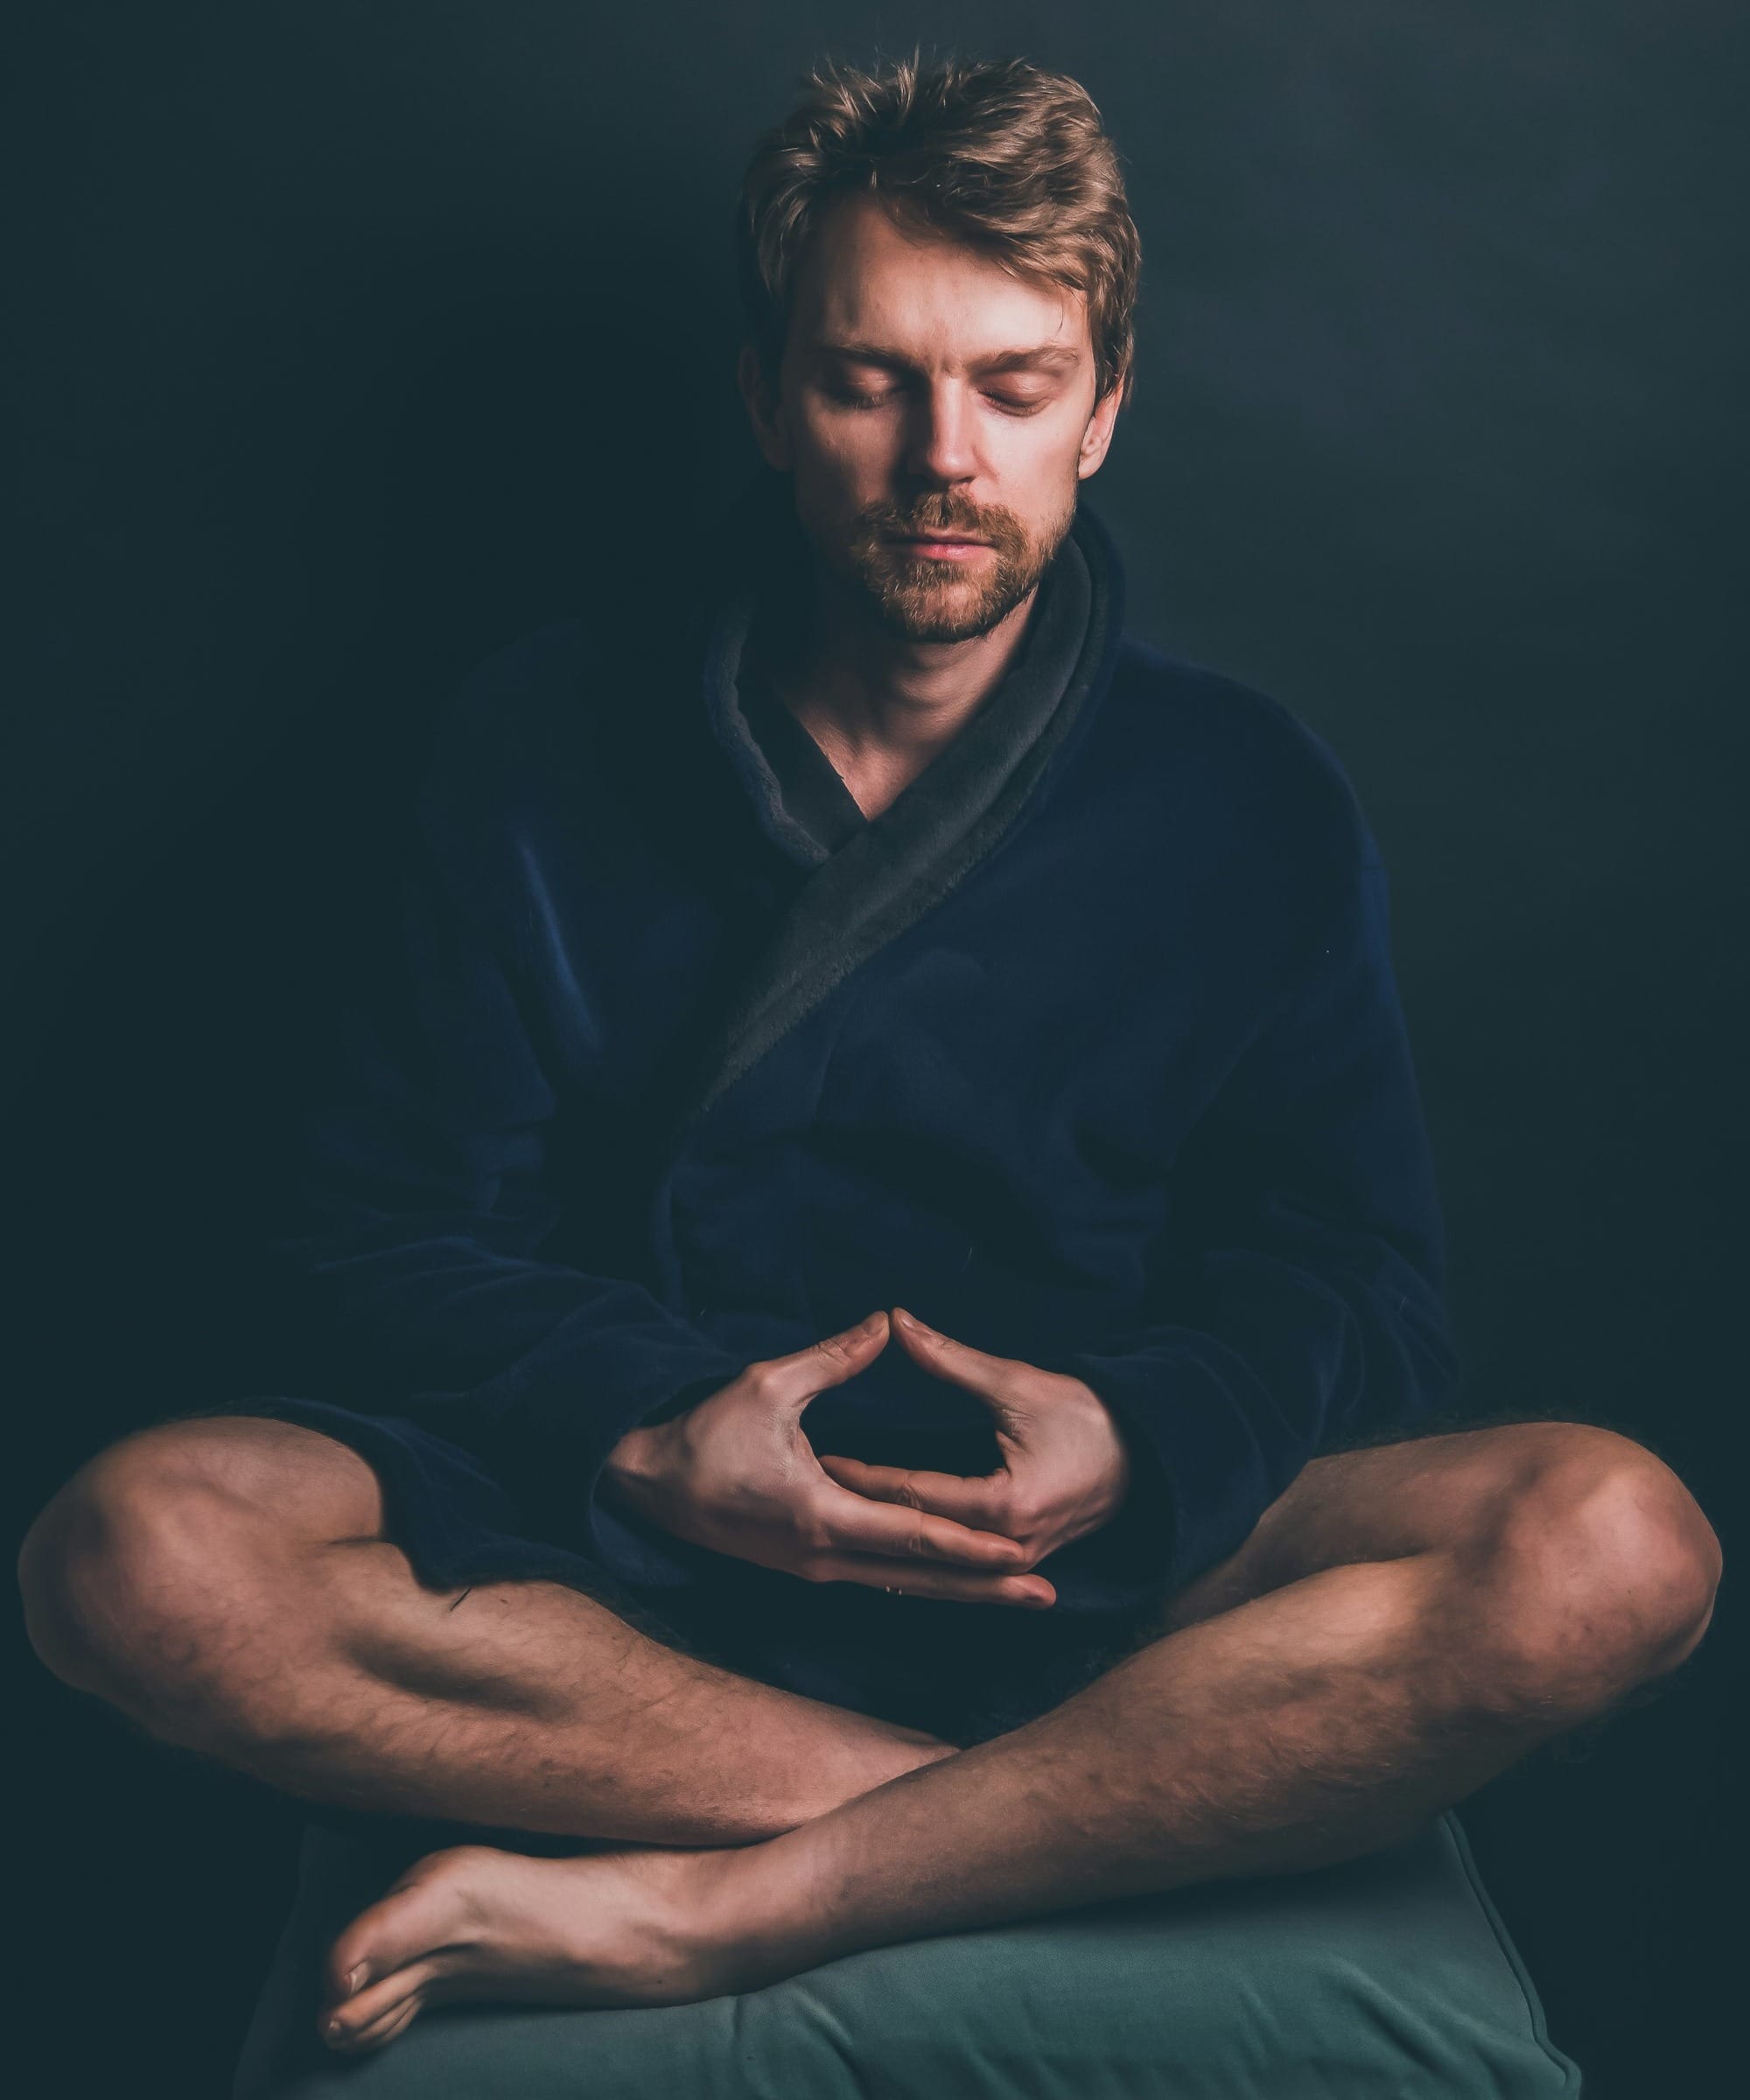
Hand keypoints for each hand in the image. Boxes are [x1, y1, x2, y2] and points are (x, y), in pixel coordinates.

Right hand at [600, 1311, 1055, 1606]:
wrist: (646, 1485)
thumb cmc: (703, 1434)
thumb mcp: (768, 1384)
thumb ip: (834, 1358)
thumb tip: (886, 1322)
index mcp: (821, 1515)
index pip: (914, 1534)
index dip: (971, 1545)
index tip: (1023, 1551)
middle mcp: (824, 1557)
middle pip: (921, 1578)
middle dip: (986, 1587)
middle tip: (1047, 1598)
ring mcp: (815, 1570)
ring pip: (903, 1587)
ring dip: (962, 1592)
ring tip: (1018, 1598)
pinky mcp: (807, 1568)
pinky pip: (879, 1582)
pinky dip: (923, 1584)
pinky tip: (954, 1584)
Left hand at [815, 1308, 1132, 1585]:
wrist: (1149, 1456)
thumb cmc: (1088, 1416)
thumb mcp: (1017, 1383)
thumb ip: (951, 1360)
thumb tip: (895, 1324)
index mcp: (1005, 1505)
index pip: (913, 1493)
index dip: (862, 1474)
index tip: (817, 1456)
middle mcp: (1006, 1546)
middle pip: (914, 1532)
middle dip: (859, 1512)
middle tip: (804, 1493)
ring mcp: (1014, 1563)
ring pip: (931, 1560)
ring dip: (881, 1541)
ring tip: (825, 1526)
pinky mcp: (1018, 1563)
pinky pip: (953, 1566)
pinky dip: (915, 1555)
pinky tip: (877, 1549)